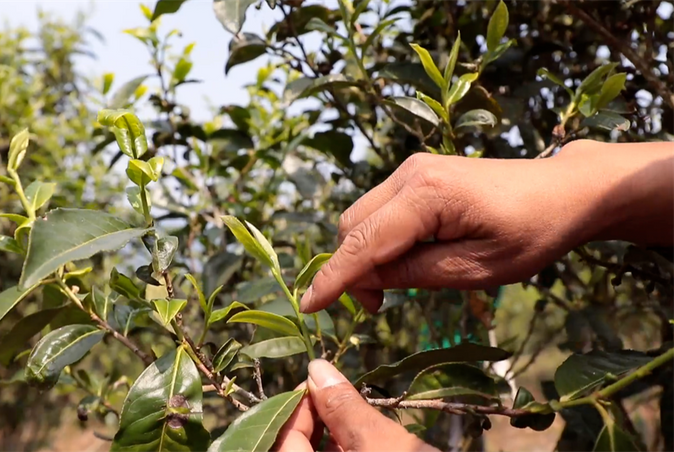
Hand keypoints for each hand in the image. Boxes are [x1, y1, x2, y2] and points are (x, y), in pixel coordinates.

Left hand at [275, 359, 437, 451]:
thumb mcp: (381, 442)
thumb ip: (343, 407)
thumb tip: (317, 370)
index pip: (282, 442)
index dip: (294, 408)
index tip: (317, 383)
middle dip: (311, 422)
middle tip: (333, 395)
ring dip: (327, 441)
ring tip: (352, 417)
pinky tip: (362, 443)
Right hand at [300, 140, 673, 312]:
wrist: (562, 191)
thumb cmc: (529, 232)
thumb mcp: (474, 269)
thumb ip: (413, 274)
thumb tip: (364, 281)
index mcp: (425, 196)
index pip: (363, 243)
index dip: (334, 278)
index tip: (308, 307)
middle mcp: (408, 174)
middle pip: (352, 227)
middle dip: (351, 269)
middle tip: (379, 307)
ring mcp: (410, 170)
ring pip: (360, 218)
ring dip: (363, 254)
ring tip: (392, 287)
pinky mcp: (416, 175)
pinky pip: (378, 210)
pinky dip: (377, 239)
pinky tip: (402, 258)